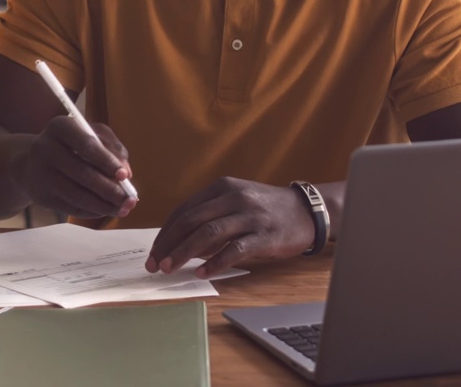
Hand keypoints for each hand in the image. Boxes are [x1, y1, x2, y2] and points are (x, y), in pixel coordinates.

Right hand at [11, 116, 137, 219]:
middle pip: (83, 173)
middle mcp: (46, 148)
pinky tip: (105, 210)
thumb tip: (127, 174)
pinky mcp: (41, 195)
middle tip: (129, 199)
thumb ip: (112, 148)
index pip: (87, 144)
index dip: (108, 161)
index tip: (126, 176)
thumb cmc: (70, 145)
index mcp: (60, 126)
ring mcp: (41, 173)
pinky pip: (71, 207)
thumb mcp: (90, 134)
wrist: (31, 161)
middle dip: (110, 189)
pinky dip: (92, 211)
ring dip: (104, 205)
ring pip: (77, 195)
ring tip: (122, 209)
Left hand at [146, 177, 313, 277]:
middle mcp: (233, 198)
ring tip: (170, 269)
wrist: (306, 211)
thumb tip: (178, 244)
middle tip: (155, 265)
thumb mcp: (234, 203)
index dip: (165, 234)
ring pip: (208, 233)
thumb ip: (208, 218)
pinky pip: (235, 249)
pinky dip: (216, 262)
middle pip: (190, 220)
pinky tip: (202, 273)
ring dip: (185, 252)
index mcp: (221, 188)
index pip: (183, 211)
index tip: (154, 253)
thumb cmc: (265, 210)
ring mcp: (249, 215)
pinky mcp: (264, 235)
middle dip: (168, 244)